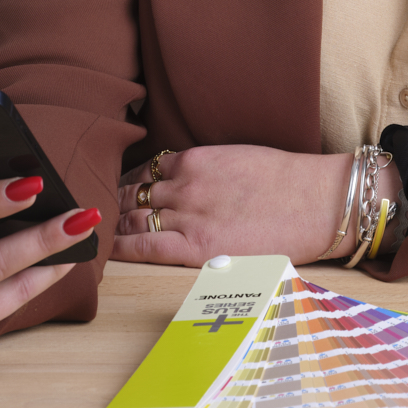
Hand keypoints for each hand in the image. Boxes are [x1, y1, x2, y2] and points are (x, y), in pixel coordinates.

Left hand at [111, 145, 398, 266]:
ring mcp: (188, 214)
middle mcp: (185, 184)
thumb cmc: (287, 182)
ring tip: (89, 231)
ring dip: (110, 223)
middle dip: (110, 202)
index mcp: (197, 159)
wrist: (318, 201)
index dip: (126, 183)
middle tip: (89, 212)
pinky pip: (142, 244)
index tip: (114, 191)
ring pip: (132, 216)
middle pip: (132, 192)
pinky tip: (103, 248)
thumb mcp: (239, 159)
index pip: (146, 170)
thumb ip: (207, 168)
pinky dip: (118, 246)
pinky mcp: (196, 246)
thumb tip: (186, 180)